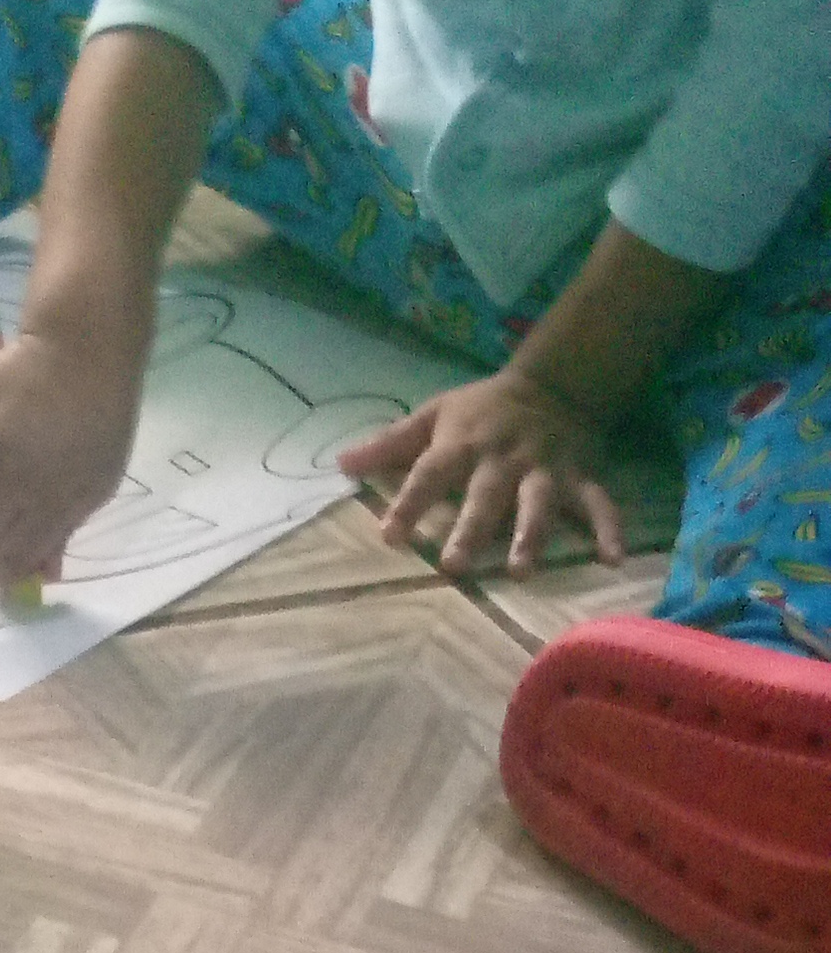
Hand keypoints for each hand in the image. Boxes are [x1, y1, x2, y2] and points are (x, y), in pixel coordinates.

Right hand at [0, 317, 142, 587]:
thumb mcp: (97, 482)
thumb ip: (63, 528)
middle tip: (7, 508)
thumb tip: (42, 573)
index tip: (5, 565)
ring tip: (9, 456)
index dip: (4, 569)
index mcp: (50, 502)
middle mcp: (10, 483)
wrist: (79, 348)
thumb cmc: (99, 419)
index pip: (9, 560)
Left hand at [341, 372, 627, 575]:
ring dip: (531, 536)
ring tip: (521, 571)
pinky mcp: (580, 477)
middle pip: (486, 496)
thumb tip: (340, 464)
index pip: (430, 474)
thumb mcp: (434, 415)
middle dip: (472, 530)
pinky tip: (613, 558)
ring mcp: (545, 470)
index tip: (389, 535)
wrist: (556, 381)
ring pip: (539, 503)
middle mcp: (504, 460)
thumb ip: (389, 445)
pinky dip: (609, 529)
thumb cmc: (482, 410)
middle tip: (454, 566)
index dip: (409, 503)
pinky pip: (598, 503)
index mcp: (463, 444)